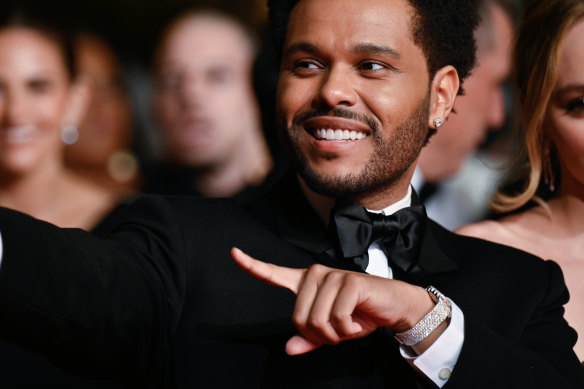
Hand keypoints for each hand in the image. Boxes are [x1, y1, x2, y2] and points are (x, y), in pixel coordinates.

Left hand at [231, 247, 435, 354]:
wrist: (392, 308)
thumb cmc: (360, 315)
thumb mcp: (331, 332)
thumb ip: (309, 339)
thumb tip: (288, 348)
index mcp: (306, 283)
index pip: (274, 273)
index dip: (252, 265)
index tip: (234, 253)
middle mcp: (315, 274)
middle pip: (298, 319)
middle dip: (319, 335)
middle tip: (339, 329)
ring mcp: (331, 275)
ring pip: (316, 321)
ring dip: (335, 334)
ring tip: (349, 323)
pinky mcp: (348, 281)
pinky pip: (336, 318)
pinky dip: (347, 330)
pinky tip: (358, 320)